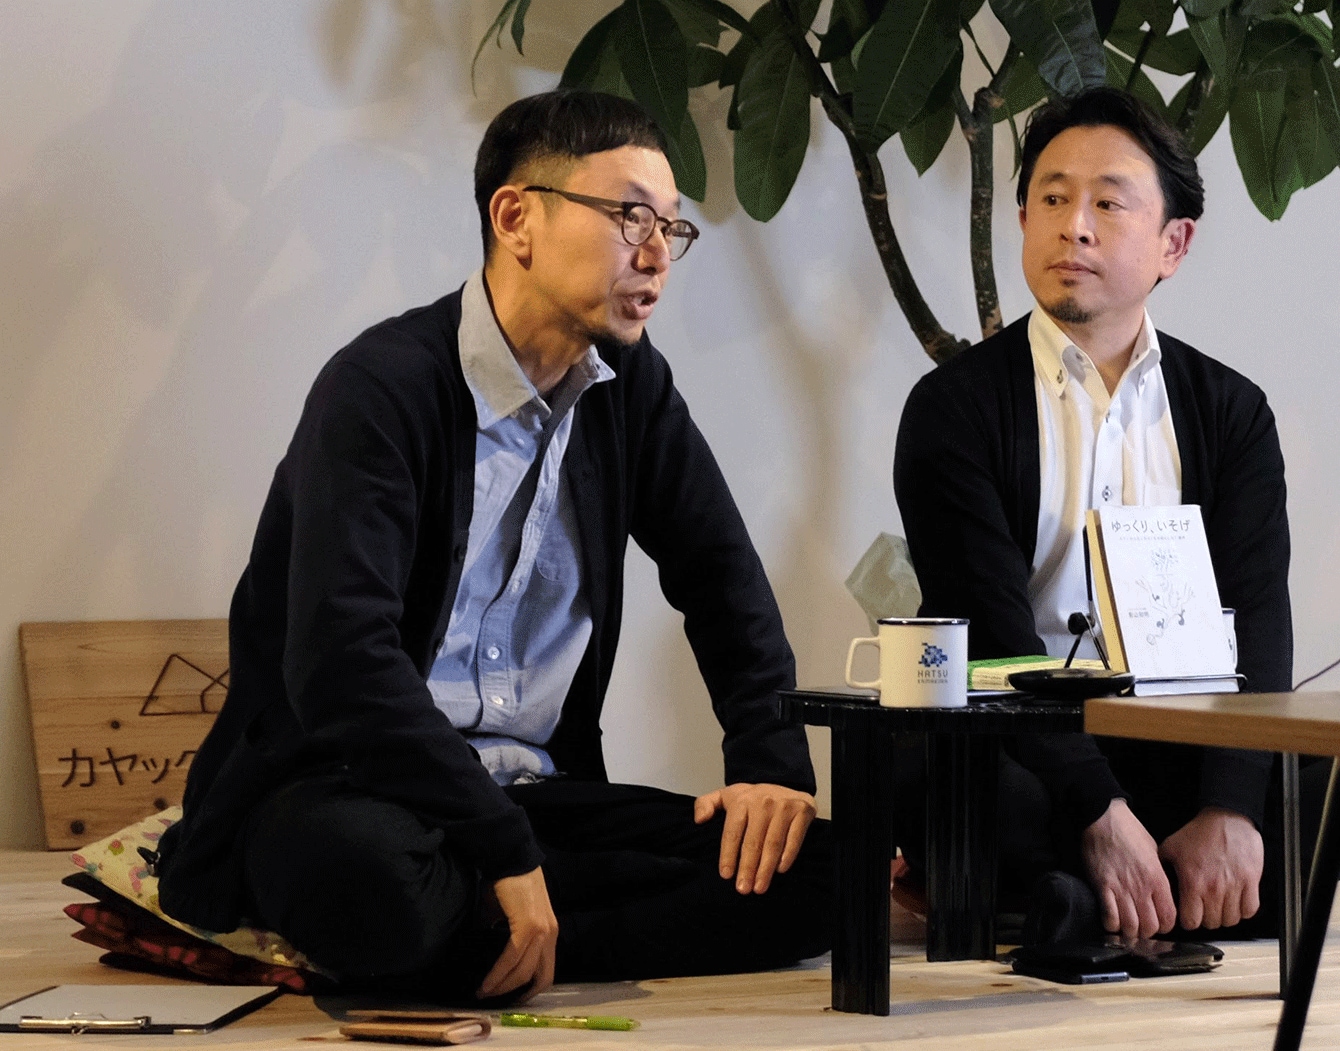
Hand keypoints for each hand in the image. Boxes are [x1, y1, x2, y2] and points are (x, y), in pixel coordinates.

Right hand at [477, 866, 557, 1001]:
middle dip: (514, 994)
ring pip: (524, 971)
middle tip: (494, 1000)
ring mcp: (542, 930)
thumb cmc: (507, 883)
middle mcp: (550, 934)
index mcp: (549, 932)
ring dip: (503, 987)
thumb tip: (488, 951)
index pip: (546, 971)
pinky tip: (487, 982)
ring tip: (484, 993)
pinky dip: (498, 973)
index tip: (511, 998)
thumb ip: (504, 935)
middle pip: (538, 977)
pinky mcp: (528, 926)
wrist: (509, 857)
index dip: (530, 989)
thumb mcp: (509, 915)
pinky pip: (512, 958)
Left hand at [694, 782, 815, 894]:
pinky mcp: (803, 811)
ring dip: (766, 868)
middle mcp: (763, 802)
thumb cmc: (753, 798)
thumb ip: (706, 803)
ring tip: (759, 887)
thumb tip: (699, 820)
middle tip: (743, 889)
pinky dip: (788, 855)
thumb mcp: (727, 795)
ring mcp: (784, 806)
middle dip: (747, 868)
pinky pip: (795, 838)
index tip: (726, 875)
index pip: (732, 831)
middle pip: (753, 841)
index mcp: (741, 800)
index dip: (728, 855)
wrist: (786, 782)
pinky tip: (780, 870)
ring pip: (773, 843)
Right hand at [1081, 798, 1176, 939]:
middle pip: (1150, 927)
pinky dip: (1111, 924)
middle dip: (1147, 932)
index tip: (1159, 923)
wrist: (1103, 818)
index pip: (1169, 918)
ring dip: (1129, 931)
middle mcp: (1141, 887)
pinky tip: (1112, 919)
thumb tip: (1162, 892)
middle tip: (1142, 926)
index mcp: (1157, 878)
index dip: (1165, 926)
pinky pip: (1109, 917)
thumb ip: (1159, 874)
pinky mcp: (1102, 887)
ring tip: (1127, 926)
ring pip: (1130, 927)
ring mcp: (1120, 888)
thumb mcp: (1154, 851)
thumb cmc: (1129, 831)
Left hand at [1159, 807, 1262, 929]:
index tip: (1187, 916)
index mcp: (1193, 881)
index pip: (1191, 922)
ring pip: (1231, 920)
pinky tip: (1235, 903)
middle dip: (1205, 920)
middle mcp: (1214, 887)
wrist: (1226, 819)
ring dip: (1223, 917)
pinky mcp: (1251, 881)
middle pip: (1211, 923)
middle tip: (1203, 911)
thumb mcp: (1170, 848)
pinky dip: (1243, 911)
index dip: (1187, 922)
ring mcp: (1234, 886)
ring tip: (1218, 908)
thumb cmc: (1199, 832)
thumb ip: (1162, 869)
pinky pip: (1250, 910)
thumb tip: (1155, 885)